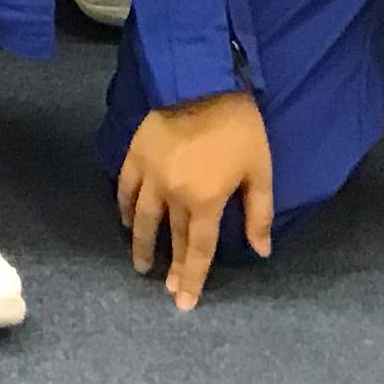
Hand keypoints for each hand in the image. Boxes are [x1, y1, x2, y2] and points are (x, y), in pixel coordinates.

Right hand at [119, 90, 275, 310]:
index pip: (198, 250)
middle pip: (172, 238)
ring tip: (141, 263)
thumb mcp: (260, 171)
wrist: (204, 81)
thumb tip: (260, 251)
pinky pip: (125, 187)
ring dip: (142, 244)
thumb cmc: (239, 128)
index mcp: (205, 201)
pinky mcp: (136, 154)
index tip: (183, 303)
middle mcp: (173, 195)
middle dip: (172, 267)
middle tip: (167, 289)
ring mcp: (150, 174)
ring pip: (142, 218)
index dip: (193, 278)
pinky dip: (124, 206)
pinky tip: (126, 219)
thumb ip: (258, 214)